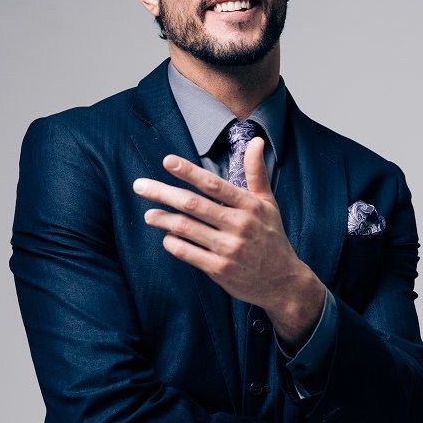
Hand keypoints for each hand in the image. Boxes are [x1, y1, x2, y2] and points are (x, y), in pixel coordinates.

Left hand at [133, 143, 305, 310]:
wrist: (282, 282)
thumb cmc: (272, 238)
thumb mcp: (269, 204)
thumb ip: (256, 173)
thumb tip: (255, 141)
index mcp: (249, 206)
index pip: (213, 184)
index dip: (188, 171)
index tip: (167, 161)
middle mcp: (238, 225)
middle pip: (192, 204)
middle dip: (162, 193)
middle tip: (139, 186)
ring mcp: (228, 249)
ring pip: (185, 228)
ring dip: (162, 219)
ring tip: (148, 215)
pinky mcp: (220, 270)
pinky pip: (188, 253)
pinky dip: (173, 243)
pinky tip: (166, 237)